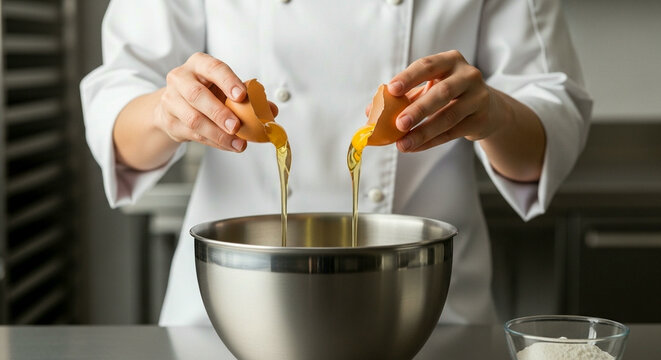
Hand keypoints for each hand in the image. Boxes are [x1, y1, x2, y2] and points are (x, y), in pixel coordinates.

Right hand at [155, 52, 277, 151]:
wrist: (176, 106)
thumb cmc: (207, 92)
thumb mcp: (225, 88)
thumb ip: (249, 96)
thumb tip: (271, 109)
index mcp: (198, 64)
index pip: (213, 68)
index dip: (228, 81)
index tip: (242, 95)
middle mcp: (181, 79)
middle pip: (197, 95)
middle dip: (219, 112)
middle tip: (237, 126)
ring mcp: (172, 100)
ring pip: (193, 119)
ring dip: (218, 133)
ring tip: (237, 143)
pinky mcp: (170, 121)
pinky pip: (194, 135)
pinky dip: (214, 142)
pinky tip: (229, 145)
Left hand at [387, 50, 503, 151]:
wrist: (486, 109)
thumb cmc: (447, 95)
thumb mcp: (427, 88)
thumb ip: (402, 96)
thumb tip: (370, 111)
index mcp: (450, 60)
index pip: (427, 65)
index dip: (409, 77)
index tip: (391, 89)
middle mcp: (468, 75)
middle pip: (443, 92)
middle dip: (419, 109)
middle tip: (399, 124)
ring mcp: (478, 98)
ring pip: (449, 117)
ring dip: (423, 132)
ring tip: (403, 144)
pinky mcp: (480, 120)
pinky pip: (453, 133)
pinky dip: (431, 142)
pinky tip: (414, 147)